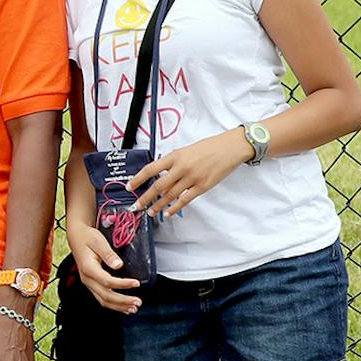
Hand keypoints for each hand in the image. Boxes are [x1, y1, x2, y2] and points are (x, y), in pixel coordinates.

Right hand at [66, 223, 140, 313]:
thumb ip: (108, 254)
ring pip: (103, 300)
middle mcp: (87, 278)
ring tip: (133, 308)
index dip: (123, 284)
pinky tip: (124, 307)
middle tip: (138, 302)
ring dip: (119, 306)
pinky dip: (113, 305)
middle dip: (123, 301)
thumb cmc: (87, 237)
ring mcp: (88, 283)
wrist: (77, 236)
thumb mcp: (98, 241)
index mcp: (88, 268)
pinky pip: (101, 298)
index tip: (136, 283)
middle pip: (105, 295)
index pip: (107, 281)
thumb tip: (119, 265)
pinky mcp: (92, 284)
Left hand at [130, 130, 248, 219]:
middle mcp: (181, 168)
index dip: (137, 179)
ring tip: (150, 212)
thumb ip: (172, 164)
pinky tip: (168, 212)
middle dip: (145, 198)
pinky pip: (185, 200)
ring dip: (158, 205)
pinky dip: (175, 207)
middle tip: (136, 206)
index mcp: (175, 156)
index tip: (129, 187)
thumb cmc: (208, 148)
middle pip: (158, 186)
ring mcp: (192, 178)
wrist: (230, 148)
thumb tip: (161, 181)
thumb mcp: (186, 151)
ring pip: (170, 195)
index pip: (150, 169)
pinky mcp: (203, 187)